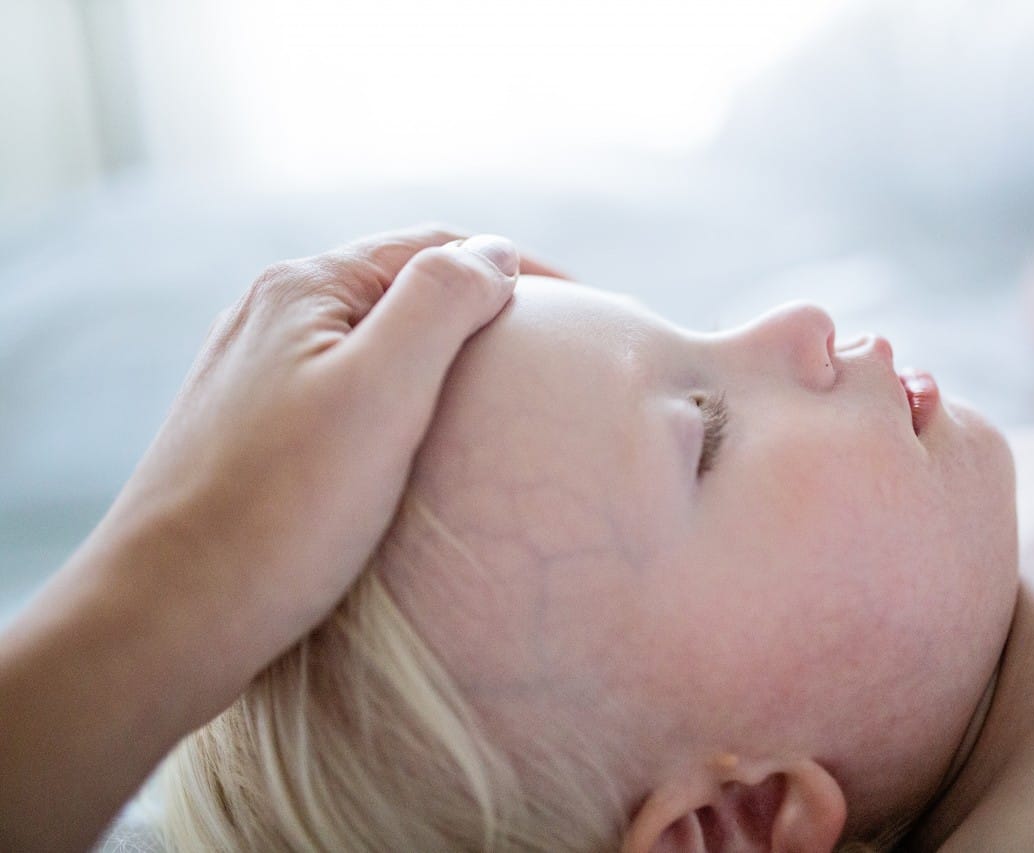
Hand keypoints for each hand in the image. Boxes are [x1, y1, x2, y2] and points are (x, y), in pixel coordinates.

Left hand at [100, 224, 557, 711]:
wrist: (165, 618)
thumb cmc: (282, 512)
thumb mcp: (382, 391)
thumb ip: (441, 301)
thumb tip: (496, 252)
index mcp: (307, 288)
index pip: (440, 246)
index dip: (522, 270)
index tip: (590, 314)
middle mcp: (273, 315)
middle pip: (405, 288)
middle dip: (484, 308)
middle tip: (555, 357)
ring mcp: (257, 374)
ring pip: (376, 342)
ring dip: (445, 354)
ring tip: (504, 396)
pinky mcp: (252, 432)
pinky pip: (349, 390)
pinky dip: (404, 397)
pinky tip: (424, 439)